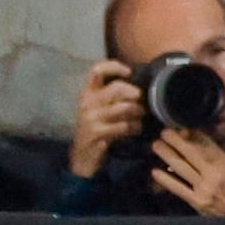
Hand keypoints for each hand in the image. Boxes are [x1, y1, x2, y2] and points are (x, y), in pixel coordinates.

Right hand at [69, 58, 146, 179]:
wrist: (82, 158)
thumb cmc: (95, 130)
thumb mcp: (98, 110)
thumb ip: (111, 97)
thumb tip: (136, 87)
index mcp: (87, 94)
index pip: (97, 70)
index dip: (114, 66)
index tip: (129, 71)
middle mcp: (87, 103)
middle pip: (117, 88)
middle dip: (134, 93)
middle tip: (142, 101)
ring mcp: (91, 118)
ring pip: (124, 107)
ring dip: (138, 112)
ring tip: (140, 117)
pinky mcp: (98, 133)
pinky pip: (124, 126)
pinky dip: (134, 127)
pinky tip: (135, 129)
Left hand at [151, 127, 224, 218]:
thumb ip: (218, 156)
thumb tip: (199, 142)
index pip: (205, 144)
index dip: (191, 135)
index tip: (180, 128)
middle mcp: (213, 173)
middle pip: (190, 152)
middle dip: (175, 140)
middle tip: (163, 131)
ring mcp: (204, 188)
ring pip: (181, 167)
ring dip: (167, 154)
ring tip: (156, 145)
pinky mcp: (197, 201)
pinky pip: (178, 188)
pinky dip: (166, 179)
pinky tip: (155, 171)